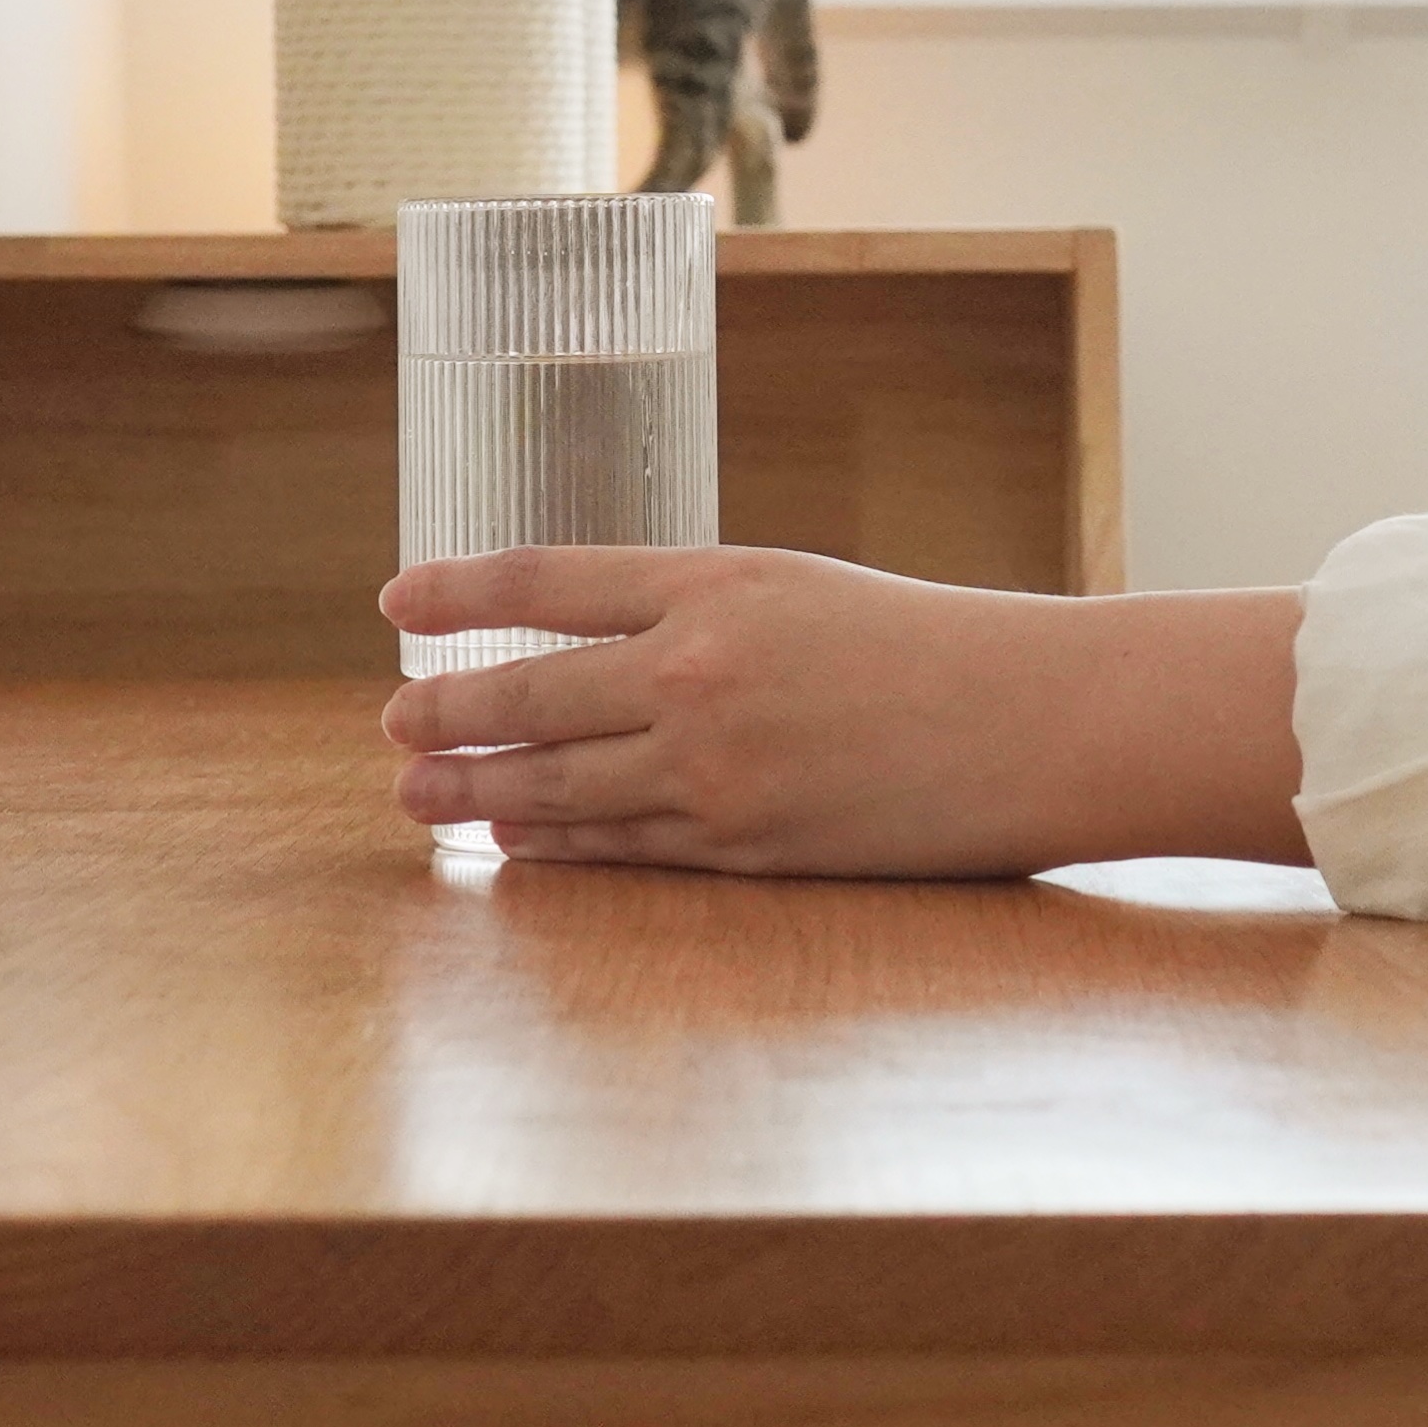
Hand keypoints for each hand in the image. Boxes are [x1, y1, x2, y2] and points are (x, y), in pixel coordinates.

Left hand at [380, 547, 1309, 876]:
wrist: (1037, 722)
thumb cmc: (931, 646)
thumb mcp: (801, 590)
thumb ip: (695, 612)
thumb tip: (588, 647)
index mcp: (715, 581)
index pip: (546, 579)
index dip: (458, 591)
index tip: (393, 604)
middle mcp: (697, 669)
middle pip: (529, 690)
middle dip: (446, 712)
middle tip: (390, 726)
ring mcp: (713, 766)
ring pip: (557, 779)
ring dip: (474, 788)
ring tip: (414, 795)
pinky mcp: (743, 846)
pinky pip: (617, 847)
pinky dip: (551, 842)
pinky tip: (509, 839)